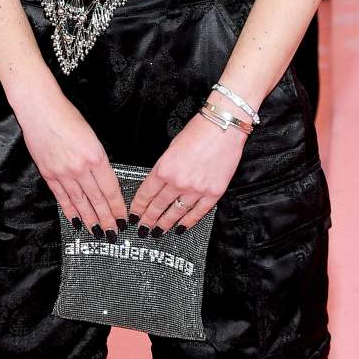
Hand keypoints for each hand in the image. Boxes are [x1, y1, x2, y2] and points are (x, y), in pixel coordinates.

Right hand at [16, 91, 126, 234]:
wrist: (40, 110)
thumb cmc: (67, 117)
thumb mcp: (92, 137)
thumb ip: (98, 159)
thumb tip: (103, 180)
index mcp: (95, 157)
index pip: (110, 189)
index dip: (117, 207)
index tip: (123, 218)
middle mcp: (80, 168)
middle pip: (97, 199)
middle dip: (107, 218)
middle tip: (113, 232)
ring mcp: (63, 173)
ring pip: (80, 202)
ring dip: (90, 219)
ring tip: (97, 231)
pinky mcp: (49, 174)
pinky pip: (62, 197)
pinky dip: (69, 210)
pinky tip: (75, 220)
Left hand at [128, 112, 246, 234]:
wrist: (224, 127)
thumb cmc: (199, 132)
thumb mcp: (171, 148)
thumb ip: (165, 168)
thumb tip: (159, 183)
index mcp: (164, 168)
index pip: (146, 193)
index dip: (138, 206)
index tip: (135, 214)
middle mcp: (179, 181)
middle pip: (158, 206)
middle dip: (149, 219)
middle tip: (143, 227)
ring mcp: (196, 189)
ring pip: (176, 212)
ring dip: (166, 223)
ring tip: (158, 231)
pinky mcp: (213, 193)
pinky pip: (198, 212)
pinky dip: (189, 222)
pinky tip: (182, 227)